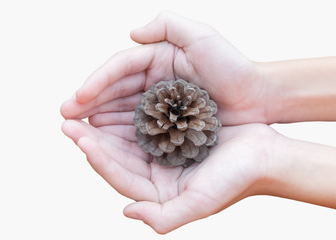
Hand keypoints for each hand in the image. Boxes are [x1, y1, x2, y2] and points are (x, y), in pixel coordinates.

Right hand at [60, 11, 267, 124]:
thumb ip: (168, 25)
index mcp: (157, 58)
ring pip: (122, 111)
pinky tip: (106, 141)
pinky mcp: (169, 124)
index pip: (119, 69)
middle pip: (114, 91)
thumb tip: (132, 34)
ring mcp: (160, 103)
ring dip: (99, 121)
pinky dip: (121, 134)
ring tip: (79, 132)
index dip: (96, 83)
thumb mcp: (202, 36)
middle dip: (89, 104)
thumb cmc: (233, 66)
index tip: (76, 99)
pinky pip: (140, 128)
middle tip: (66, 118)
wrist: (257, 96)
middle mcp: (154, 81)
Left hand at [62, 120, 278, 233]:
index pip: (120, 176)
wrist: (266, 155)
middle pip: (118, 157)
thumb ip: (164, 217)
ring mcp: (165, 154)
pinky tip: (116, 102)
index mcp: (160, 193)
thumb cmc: (238, 179)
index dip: (99, 158)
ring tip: (85, 109)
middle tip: (69, 120)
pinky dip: (130, 114)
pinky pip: (145, 124)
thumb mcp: (202, 203)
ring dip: (106, 125)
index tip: (80, 139)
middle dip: (93, 139)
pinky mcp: (174, 135)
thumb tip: (127, 212)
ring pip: (127, 139)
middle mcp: (159, 175)